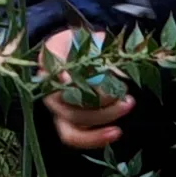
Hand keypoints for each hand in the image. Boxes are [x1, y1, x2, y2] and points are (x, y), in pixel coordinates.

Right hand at [38, 27, 134, 153]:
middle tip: (125, 91)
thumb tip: (79, 69)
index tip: (74, 76)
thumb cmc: (87, 45)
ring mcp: (57, 108)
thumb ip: (93, 45)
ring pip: (73, 121)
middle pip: (68, 98)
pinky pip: (77, 137)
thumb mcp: (90, 38)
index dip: (62, 72)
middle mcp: (48, 87)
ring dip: (104, 116)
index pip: (52, 65)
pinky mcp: (67, 124)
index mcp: (50, 60)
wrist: (83, 55)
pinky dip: (96, 138)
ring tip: (127, 104)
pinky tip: (116, 132)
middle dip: (100, 97)